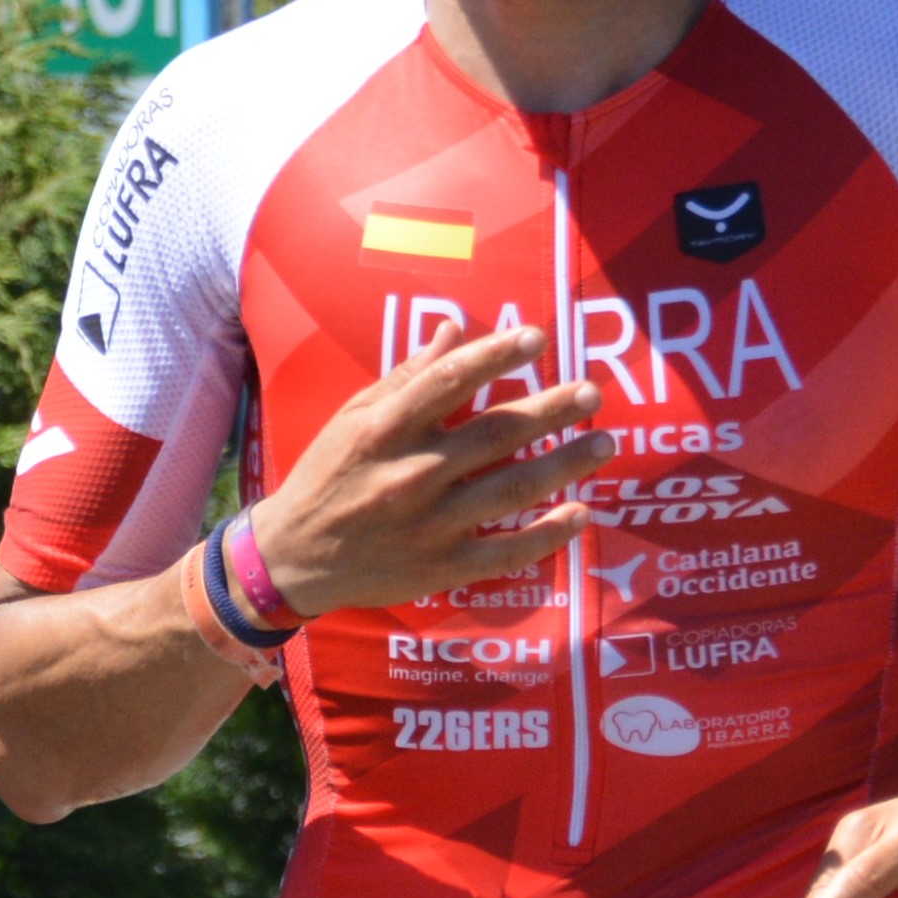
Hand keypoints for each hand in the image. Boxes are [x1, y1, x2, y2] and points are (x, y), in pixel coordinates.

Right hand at [245, 322, 601, 621]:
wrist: (293, 556)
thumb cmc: (327, 477)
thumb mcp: (353, 418)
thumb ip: (406, 377)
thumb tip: (454, 330)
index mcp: (386, 430)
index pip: (449, 382)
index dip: (496, 356)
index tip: (537, 339)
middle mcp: (412, 474)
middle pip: (496, 435)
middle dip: (550, 410)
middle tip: (592, 393)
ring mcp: (430, 524)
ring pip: (512, 489)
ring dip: (565, 465)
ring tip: (604, 443)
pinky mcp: (441, 567)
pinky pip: (506, 551)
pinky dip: (548, 535)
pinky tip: (581, 515)